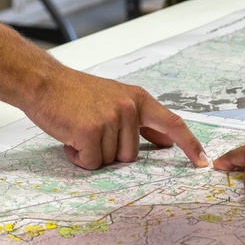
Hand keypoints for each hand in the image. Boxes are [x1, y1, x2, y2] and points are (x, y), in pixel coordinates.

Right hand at [24, 66, 208, 170]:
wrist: (43, 82)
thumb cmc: (75, 94)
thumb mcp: (115, 99)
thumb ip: (141, 120)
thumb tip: (166, 141)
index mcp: (138, 99)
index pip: (172, 123)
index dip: (189, 144)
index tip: (202, 161)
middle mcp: (129, 108)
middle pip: (131, 156)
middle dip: (109, 152)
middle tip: (90, 130)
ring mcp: (111, 119)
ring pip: (110, 161)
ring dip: (91, 154)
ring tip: (78, 130)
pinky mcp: (91, 131)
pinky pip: (91, 163)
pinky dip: (78, 157)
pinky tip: (69, 137)